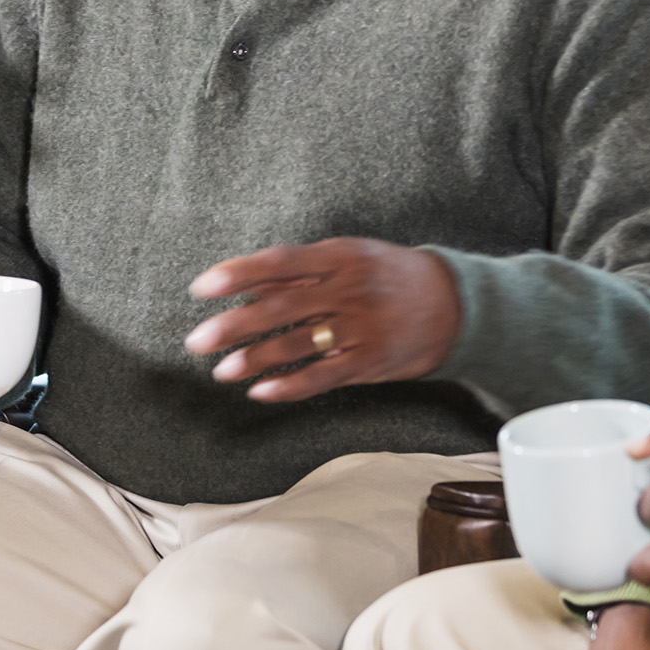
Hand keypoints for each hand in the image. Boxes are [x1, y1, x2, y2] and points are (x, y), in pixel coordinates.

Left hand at [183, 239, 460, 401]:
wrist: (453, 303)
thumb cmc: (387, 275)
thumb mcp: (349, 257)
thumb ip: (300, 273)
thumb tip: (246, 284)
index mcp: (339, 257)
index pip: (279, 263)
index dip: (238, 274)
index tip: (201, 288)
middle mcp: (348, 291)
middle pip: (282, 309)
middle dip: (234, 326)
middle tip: (197, 341)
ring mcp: (360, 328)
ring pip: (298, 346)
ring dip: (255, 360)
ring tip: (222, 371)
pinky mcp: (368, 362)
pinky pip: (322, 377)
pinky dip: (289, 386)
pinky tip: (260, 392)